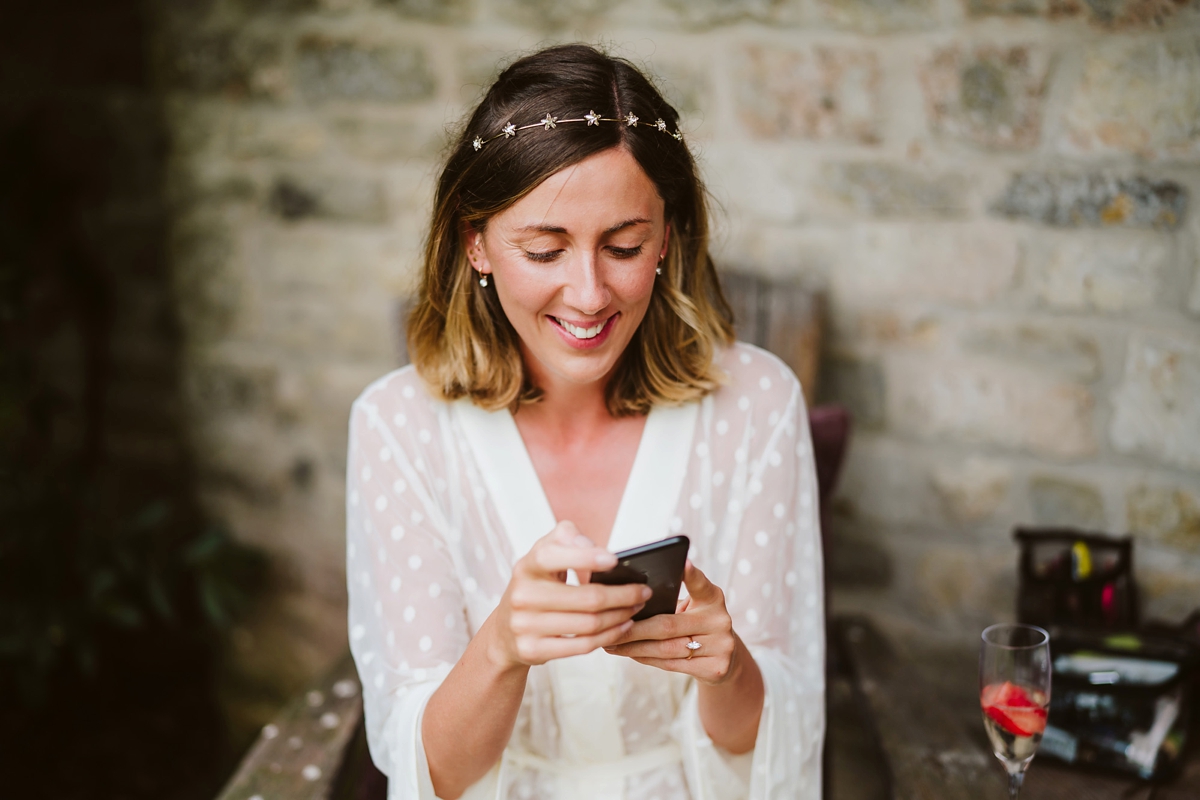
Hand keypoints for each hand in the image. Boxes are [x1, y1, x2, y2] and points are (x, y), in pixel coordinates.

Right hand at [487, 521, 652, 668]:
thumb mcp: (544, 554)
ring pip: (589, 624)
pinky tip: (623, 627)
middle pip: (587, 598)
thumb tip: (594, 548)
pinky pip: (582, 646)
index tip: (615, 560)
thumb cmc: (537, 584)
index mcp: (527, 565)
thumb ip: (568, 537)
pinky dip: (609, 636)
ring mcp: (524, 625)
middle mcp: (522, 595)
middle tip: (644, 591)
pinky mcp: (532, 650)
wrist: (505, 630)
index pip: (553, 556)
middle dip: (623, 595)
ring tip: (637, 608)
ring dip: (621, 616)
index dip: (585, 558)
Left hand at [603, 561, 741, 685]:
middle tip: (609, 625)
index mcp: (713, 598)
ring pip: (667, 648)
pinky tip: (630, 653)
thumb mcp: (692, 606)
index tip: (682, 562)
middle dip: (634, 628)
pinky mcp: (716, 668)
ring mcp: (721, 646)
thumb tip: (629, 601)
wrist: (724, 658)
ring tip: (611, 643)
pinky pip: (671, 664)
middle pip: (669, 625)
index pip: (700, 584)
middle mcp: (720, 620)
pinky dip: (646, 659)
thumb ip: (672, 600)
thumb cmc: (695, 624)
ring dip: (634, 647)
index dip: (691, 574)